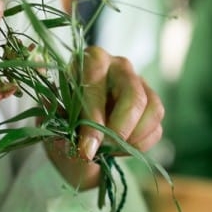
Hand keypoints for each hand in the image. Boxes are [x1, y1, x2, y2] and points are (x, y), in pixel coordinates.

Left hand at [45, 46, 164, 189]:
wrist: (77, 136)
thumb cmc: (62, 125)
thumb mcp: (54, 128)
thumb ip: (64, 134)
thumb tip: (81, 148)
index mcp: (88, 61)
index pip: (96, 83)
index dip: (93, 119)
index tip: (85, 150)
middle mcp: (118, 66)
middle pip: (134, 96)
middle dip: (120, 130)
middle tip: (105, 150)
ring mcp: (139, 82)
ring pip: (152, 110)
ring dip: (132, 139)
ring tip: (109, 149)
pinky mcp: (152, 103)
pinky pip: (157, 128)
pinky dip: (140, 145)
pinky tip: (119, 147)